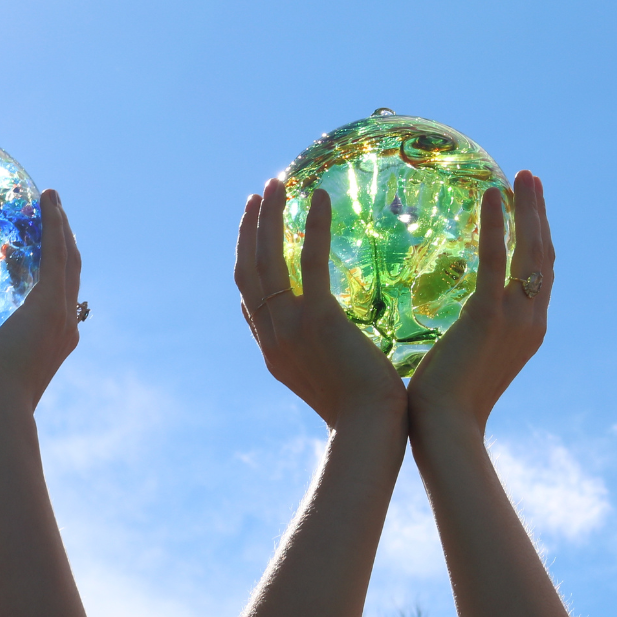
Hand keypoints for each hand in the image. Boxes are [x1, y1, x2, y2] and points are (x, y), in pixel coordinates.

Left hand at [0, 189, 81, 435]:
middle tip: (54, 215)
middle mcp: (65, 325)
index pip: (57, 298)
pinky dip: (54, 225)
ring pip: (68, 257)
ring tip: (51, 200)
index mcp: (52, 343)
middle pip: (70, 272)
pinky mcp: (50, 301)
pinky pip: (56, 253)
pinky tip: (47, 201)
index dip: (52, 272)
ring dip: (61, 225)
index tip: (39, 251)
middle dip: (64, 241)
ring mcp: (60, 312)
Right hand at [234, 179, 405, 427]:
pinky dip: (314, 226)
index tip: (253, 233)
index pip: (249, 299)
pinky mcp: (317, 318)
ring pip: (267, 259)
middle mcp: (271, 335)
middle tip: (258, 196)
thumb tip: (342, 340)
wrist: (370, 433)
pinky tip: (320, 197)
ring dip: (269, 217)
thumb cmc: (363, 414)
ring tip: (277, 182)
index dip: (246, 261)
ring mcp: (289, 325)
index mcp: (272, 351)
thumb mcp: (331, 381)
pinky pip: (311, 261)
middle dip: (250, 229)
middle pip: (248, 269)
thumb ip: (325, 354)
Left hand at [407, 170, 554, 435]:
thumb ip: (468, 334)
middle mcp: (531, 320)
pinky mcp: (490, 316)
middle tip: (531, 178)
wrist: (444, 429)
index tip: (528, 207)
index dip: (537, 238)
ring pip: (531, 251)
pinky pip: (498, 261)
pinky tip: (493, 196)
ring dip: (528, 209)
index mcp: (526, 330)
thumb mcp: (464, 358)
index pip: (538, 274)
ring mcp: (516, 318)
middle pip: (543, 255)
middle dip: (539, 214)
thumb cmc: (443, 399)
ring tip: (523, 176)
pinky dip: (498, 225)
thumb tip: (451, 322)